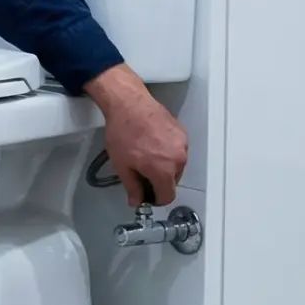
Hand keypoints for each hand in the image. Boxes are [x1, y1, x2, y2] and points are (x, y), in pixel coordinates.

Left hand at [84, 63, 186, 205]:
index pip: (168, 196)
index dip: (156, 199)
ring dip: (165, 166)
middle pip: (173, 181)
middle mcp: (179, 159)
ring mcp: (182, 144)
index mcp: (164, 171)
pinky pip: (178, 150)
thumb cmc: (123, 134)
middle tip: (143, 174)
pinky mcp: (182, 132)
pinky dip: (169, 152)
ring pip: (177, 165)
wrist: (129, 103)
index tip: (147, 195)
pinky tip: (154, 144)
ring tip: (147, 156)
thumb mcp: (122, 165)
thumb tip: (136, 201)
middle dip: (160, 182)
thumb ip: (132, 187)